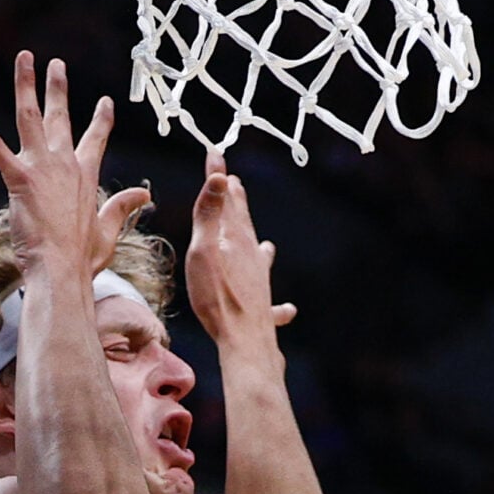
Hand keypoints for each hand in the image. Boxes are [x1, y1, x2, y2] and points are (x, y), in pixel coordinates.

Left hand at [0, 53, 144, 272]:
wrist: (62, 270)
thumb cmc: (84, 257)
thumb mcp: (109, 229)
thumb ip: (124, 206)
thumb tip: (146, 194)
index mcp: (87, 176)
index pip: (96, 140)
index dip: (101, 120)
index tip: (105, 101)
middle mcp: (66, 163)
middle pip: (61, 117)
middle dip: (58, 87)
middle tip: (56, 64)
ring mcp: (42, 167)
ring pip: (30, 116)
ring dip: (27, 85)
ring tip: (25, 58)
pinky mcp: (19, 177)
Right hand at [185, 150, 296, 350]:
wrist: (244, 339)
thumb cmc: (218, 296)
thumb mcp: (204, 250)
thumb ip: (210, 214)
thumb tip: (223, 176)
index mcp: (236, 239)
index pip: (227, 200)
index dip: (219, 177)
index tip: (215, 154)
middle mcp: (253, 257)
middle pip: (245, 225)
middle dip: (238, 206)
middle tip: (236, 186)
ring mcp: (260, 282)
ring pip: (261, 259)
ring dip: (258, 247)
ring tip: (266, 244)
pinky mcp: (263, 307)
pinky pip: (270, 301)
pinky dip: (278, 302)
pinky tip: (289, 308)